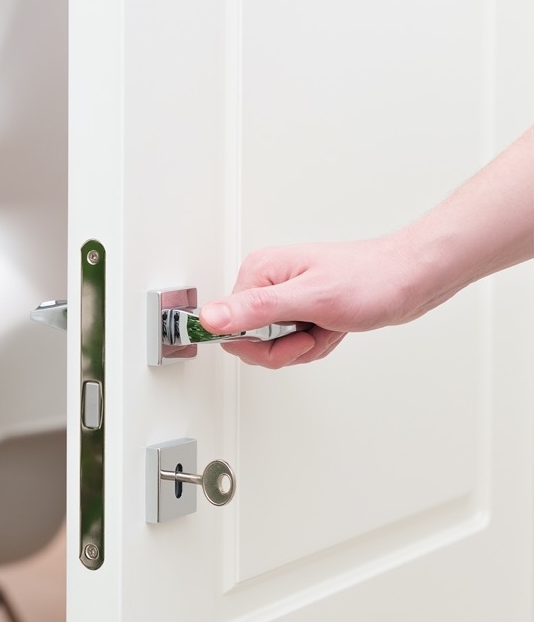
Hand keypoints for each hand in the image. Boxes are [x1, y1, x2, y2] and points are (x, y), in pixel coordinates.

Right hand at [198, 234, 432, 367]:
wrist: (412, 279)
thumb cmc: (371, 280)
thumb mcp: (310, 298)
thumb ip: (255, 310)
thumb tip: (209, 317)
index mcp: (260, 272)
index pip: (229, 325)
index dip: (259, 344)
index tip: (290, 337)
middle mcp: (268, 283)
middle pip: (249, 340)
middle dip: (285, 348)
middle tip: (311, 334)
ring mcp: (285, 298)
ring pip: (273, 346)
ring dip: (305, 347)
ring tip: (327, 327)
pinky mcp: (301, 310)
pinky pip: (292, 343)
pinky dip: (315, 344)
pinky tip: (332, 329)